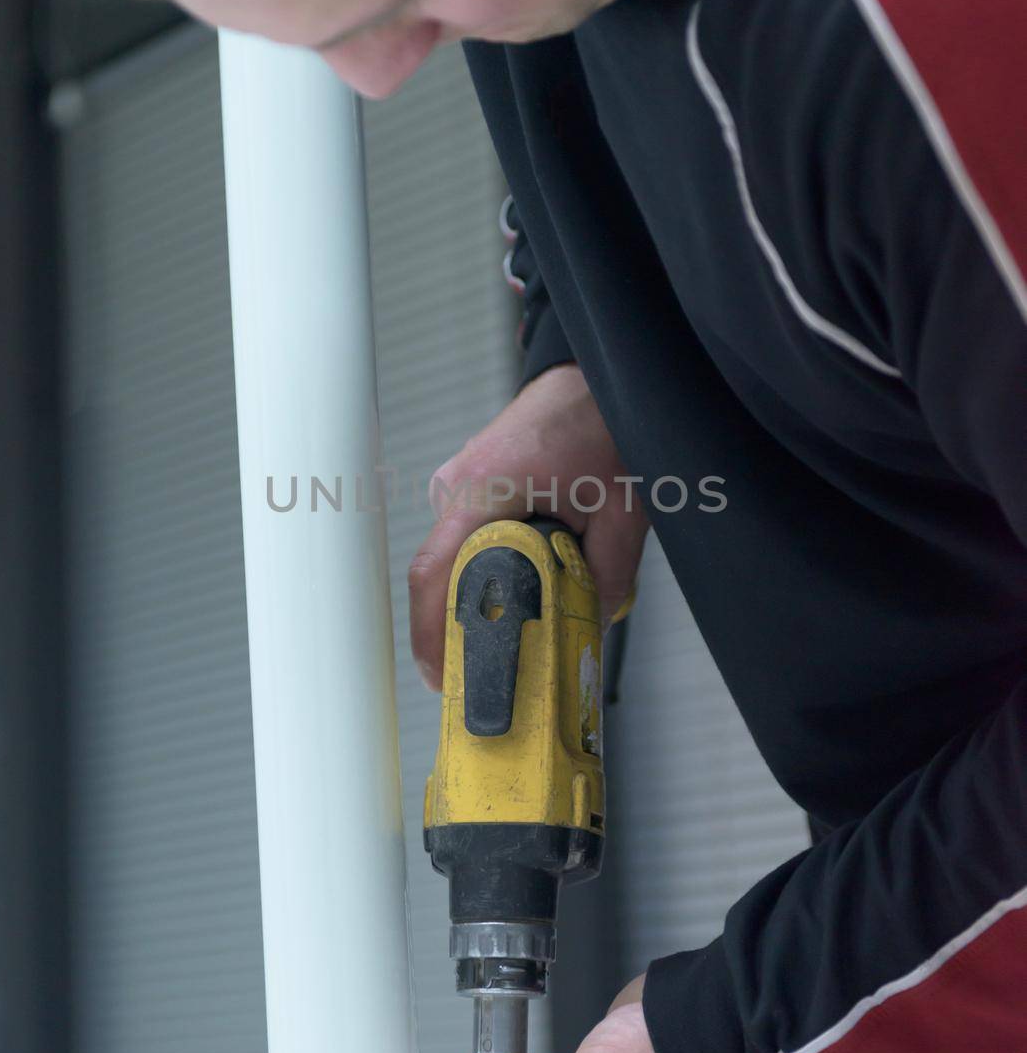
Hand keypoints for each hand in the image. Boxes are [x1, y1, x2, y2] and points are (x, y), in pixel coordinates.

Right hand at [409, 362, 648, 689]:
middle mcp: (457, 485)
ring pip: (459, 557)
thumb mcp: (622, 510)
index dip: (430, 632)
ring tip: (520, 627)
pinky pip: (469, 537)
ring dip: (483, 592)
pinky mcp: (470, 482)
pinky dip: (489, 566)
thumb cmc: (604, 423)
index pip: (434, 571)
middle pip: (443, 573)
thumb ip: (607, 573)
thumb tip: (592, 627)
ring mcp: (458, 481)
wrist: (596, 375)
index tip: (442, 677)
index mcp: (484, 488)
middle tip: (494, 671)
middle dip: (463, 626)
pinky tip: (523, 584)